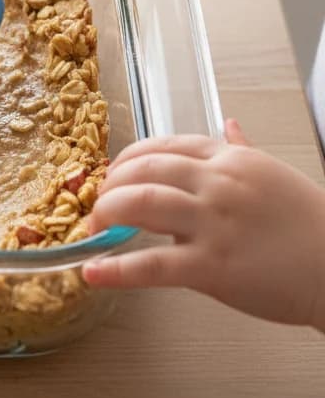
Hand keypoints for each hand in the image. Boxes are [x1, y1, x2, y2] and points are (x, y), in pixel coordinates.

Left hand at [83, 120, 324, 329]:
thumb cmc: (310, 225)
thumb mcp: (274, 174)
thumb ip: (243, 149)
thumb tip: (229, 124)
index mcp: (229, 160)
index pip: (162, 147)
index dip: (127, 160)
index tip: (113, 174)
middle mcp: (217, 184)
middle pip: (143, 171)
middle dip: (110, 186)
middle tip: (99, 206)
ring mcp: (213, 224)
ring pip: (140, 205)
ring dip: (106, 214)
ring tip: (94, 230)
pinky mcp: (213, 267)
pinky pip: (153, 265)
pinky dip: (117, 269)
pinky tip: (94, 273)